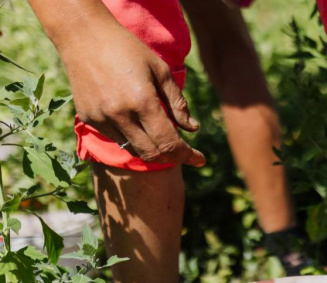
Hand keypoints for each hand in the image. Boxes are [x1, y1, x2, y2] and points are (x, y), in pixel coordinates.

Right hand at [58, 20, 204, 165]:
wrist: (82, 35)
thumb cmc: (127, 49)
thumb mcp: (160, 70)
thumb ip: (178, 103)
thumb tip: (192, 129)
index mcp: (142, 101)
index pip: (169, 143)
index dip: (188, 155)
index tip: (201, 159)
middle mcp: (120, 115)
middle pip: (152, 154)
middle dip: (172, 158)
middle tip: (185, 153)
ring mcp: (101, 118)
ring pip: (133, 150)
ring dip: (152, 149)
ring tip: (164, 138)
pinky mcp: (88, 118)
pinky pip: (117, 138)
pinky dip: (133, 138)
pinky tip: (138, 124)